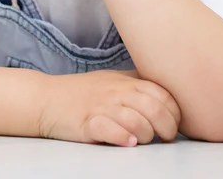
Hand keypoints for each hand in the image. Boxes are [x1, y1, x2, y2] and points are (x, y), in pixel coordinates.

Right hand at [38, 69, 181, 146]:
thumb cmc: (83, 92)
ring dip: (146, 134)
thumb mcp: (112, 80)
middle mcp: (117, 91)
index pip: (163, 94)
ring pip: (136, 119)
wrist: (47, 99)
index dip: (175, 112)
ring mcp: (102, 106)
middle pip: (154, 107)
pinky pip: (109, 129)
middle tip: (163, 138)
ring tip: (141, 140)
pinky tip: (127, 142)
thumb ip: (137, 83)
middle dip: (167, 127)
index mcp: (126, 82)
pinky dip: (123, 137)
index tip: (173, 124)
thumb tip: (167, 93)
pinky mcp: (87, 122)